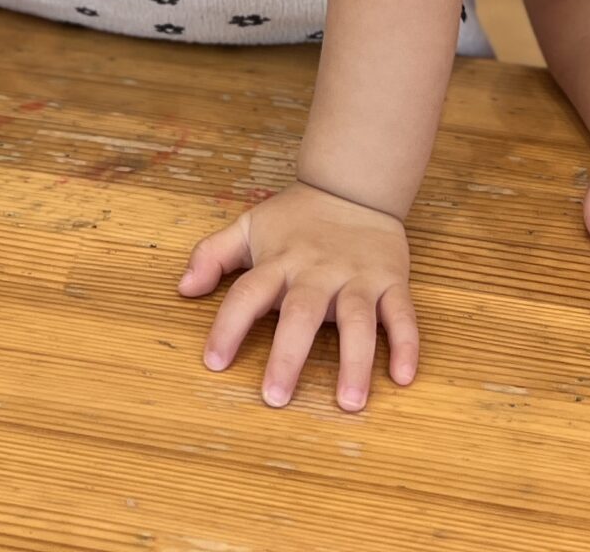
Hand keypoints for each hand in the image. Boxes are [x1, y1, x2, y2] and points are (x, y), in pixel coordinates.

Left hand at [180, 181, 416, 410]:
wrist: (353, 187)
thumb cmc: (296, 218)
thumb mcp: (249, 226)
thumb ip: (212, 254)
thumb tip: (183, 288)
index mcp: (280, 260)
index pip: (248, 293)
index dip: (229, 326)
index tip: (214, 362)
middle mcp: (318, 271)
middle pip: (301, 313)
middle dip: (289, 355)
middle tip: (275, 397)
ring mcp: (358, 277)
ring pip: (358, 320)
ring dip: (355, 361)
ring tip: (350, 402)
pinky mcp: (392, 281)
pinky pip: (402, 315)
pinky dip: (406, 344)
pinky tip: (403, 377)